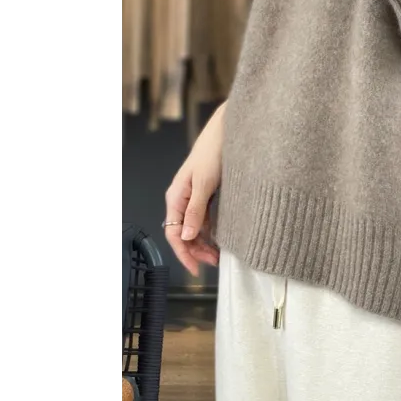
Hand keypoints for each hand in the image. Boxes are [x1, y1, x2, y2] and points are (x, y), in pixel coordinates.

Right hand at [163, 103, 223, 275]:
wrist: (226, 131)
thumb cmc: (213, 152)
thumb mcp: (205, 183)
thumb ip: (195, 210)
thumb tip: (187, 236)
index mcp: (176, 197)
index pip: (173, 233)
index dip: (183, 253)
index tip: (195, 269)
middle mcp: (182, 199)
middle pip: (183, 232)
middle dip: (196, 250)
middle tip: (214, 263)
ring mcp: (193, 196)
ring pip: (194, 227)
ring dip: (204, 242)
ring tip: (218, 255)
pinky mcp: (205, 193)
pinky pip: (203, 218)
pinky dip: (210, 230)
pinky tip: (219, 238)